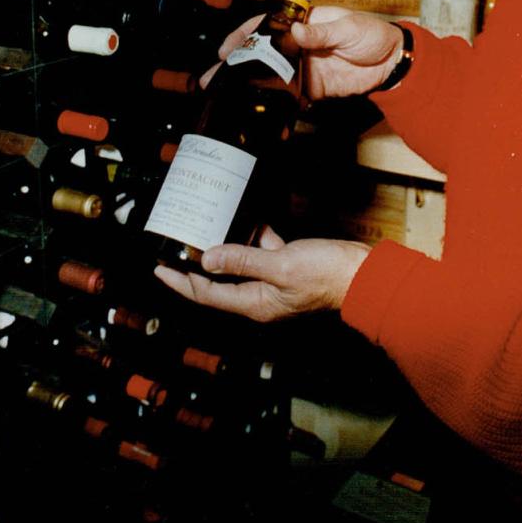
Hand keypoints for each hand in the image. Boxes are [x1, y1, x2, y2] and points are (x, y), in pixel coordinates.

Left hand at [153, 227, 370, 322]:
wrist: (362, 274)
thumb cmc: (326, 275)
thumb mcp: (280, 265)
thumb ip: (243, 261)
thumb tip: (208, 257)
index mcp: (254, 303)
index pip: (206, 293)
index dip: (180, 281)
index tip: (159, 267)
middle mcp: (259, 296)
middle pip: (217, 281)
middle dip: (195, 265)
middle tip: (174, 246)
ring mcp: (273, 283)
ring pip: (238, 264)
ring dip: (223, 247)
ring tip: (204, 227)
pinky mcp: (287, 268)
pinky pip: (262, 253)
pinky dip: (254, 237)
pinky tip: (249, 219)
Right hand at [207, 5, 405, 98]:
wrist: (393, 62)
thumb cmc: (372, 33)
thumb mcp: (348, 27)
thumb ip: (321, 32)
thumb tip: (296, 31)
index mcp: (303, 22)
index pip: (267, 25)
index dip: (245, 35)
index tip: (228, 48)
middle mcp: (298, 45)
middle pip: (262, 53)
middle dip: (237, 65)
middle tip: (214, 78)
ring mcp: (303, 68)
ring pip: (271, 76)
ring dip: (250, 86)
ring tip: (226, 96)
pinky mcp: (313, 88)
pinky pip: (289, 96)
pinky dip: (274, 103)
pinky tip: (257, 109)